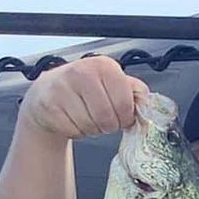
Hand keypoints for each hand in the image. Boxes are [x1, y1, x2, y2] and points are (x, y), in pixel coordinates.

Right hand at [18, 55, 149, 141]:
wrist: (48, 92)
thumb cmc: (85, 89)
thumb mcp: (111, 84)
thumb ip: (133, 92)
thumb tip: (150, 105)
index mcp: (104, 66)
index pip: (125, 105)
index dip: (125, 117)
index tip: (120, 116)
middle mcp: (82, 72)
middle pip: (107, 118)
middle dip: (108, 125)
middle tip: (102, 118)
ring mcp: (62, 88)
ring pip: (90, 126)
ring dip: (91, 129)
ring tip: (86, 117)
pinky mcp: (49, 104)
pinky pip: (72, 131)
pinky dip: (75, 132)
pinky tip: (72, 118)